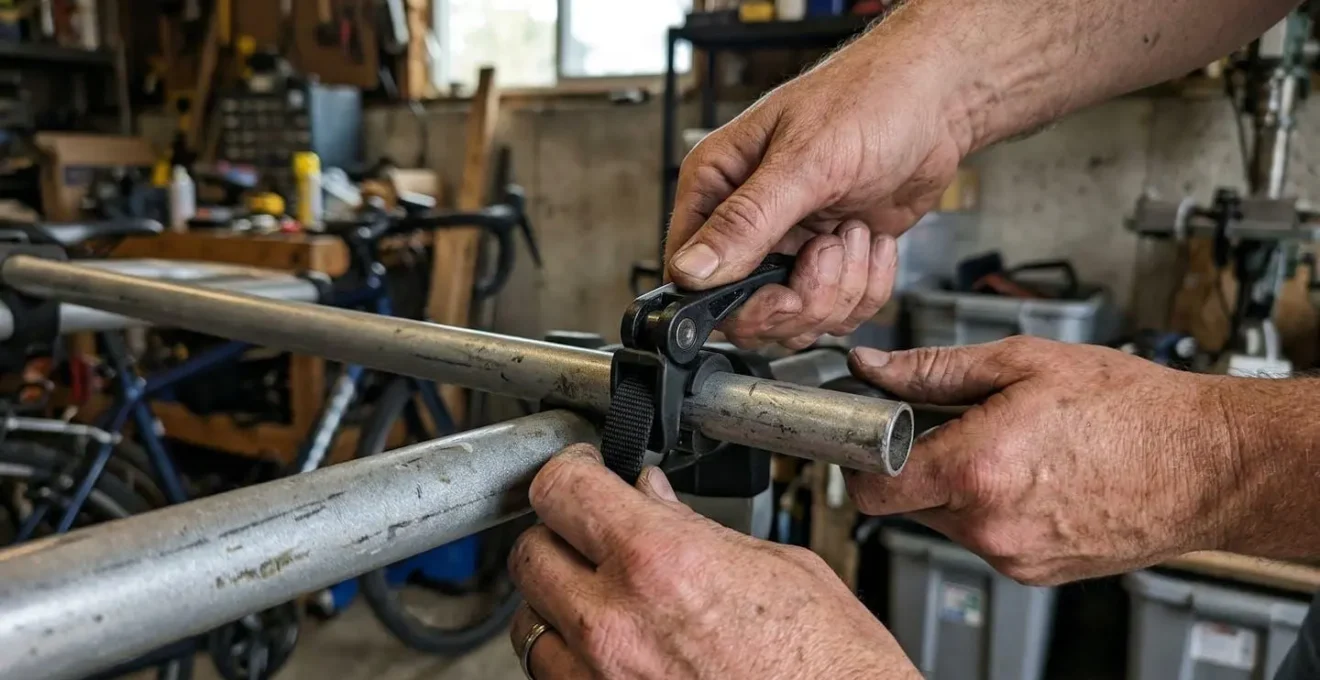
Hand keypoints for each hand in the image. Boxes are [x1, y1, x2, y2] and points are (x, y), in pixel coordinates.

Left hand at [508, 445, 918, 679]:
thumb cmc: (834, 666)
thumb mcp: (780, 568)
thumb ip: (697, 529)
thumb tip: (654, 500)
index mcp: (662, 563)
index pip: (561, 489)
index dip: (569, 470)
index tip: (584, 471)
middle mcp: (616, 626)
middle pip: (530, 554)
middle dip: (559, 534)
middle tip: (594, 530)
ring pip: (530, 625)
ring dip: (559, 602)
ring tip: (607, 596)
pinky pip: (557, 678)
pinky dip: (574, 658)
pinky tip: (618, 648)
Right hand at [665, 10, 973, 349]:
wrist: (935, 103)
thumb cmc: (868, 100)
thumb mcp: (805, 162)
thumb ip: (745, 221)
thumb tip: (690, 270)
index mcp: (716, 185)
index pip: (690, 272)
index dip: (733, 299)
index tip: (780, 293)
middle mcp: (745, 222)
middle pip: (745, 310)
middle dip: (799, 299)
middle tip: (828, 255)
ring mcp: (788, 246)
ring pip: (793, 320)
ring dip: (838, 291)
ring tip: (855, 234)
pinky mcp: (828, 263)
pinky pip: (835, 312)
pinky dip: (866, 288)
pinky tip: (873, 242)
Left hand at [845, 338, 1242, 585]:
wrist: (1207, 462)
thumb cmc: (1129, 410)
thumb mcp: (1022, 363)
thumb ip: (933, 368)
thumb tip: (874, 366)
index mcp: (975, 470)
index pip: (870, 487)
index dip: (861, 457)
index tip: (872, 435)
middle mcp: (987, 525)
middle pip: (906, 501)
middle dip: (918, 463)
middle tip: (957, 425)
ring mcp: (1012, 555)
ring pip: (945, 520)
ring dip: (957, 485)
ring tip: (1010, 446)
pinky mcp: (1035, 572)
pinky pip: (986, 537)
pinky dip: (993, 508)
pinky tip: (1034, 475)